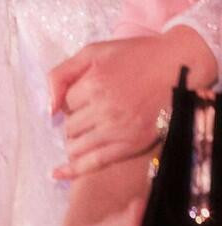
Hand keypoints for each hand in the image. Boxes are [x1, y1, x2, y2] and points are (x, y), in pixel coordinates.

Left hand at [48, 27, 216, 178]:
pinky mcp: (132, 145)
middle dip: (73, 122)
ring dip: (74, 143)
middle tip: (89, 113)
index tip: (84, 95)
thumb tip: (49, 108)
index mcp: (94, 83)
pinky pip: (96, 162)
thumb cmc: (132, 57)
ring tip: (81, 136)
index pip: (65, 103)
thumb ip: (62, 74)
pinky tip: (59, 173)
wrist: (175, 68)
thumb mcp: (93, 52)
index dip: (71, 100)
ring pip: (78, 145)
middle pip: (70, 126)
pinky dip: (75, 169)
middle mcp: (105, 109)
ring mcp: (119, 130)